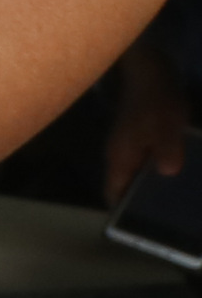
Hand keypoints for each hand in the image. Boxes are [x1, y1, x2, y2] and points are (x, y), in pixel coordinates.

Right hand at [106, 34, 191, 203]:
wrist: (150, 67)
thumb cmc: (154, 99)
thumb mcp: (165, 123)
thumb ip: (167, 149)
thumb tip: (169, 173)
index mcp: (120, 157)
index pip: (111, 193)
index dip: (120, 213)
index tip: (140, 229)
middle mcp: (122, 156)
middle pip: (127, 189)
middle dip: (143, 206)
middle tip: (169, 220)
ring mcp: (133, 147)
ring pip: (140, 177)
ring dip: (156, 190)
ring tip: (182, 204)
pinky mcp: (145, 139)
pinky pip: (151, 164)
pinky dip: (164, 174)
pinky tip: (186, 177)